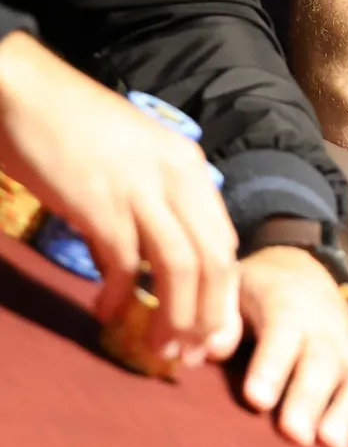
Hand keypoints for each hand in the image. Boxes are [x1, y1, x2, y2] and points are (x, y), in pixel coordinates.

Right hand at [0, 29, 238, 363]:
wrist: (24, 90)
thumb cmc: (73, 129)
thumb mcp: (133, 162)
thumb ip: (152, 206)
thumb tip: (152, 269)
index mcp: (190, 168)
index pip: (224, 243)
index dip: (222, 296)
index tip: (210, 335)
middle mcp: (177, 177)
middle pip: (214, 262)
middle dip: (207, 317)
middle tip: (188, 356)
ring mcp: (141, 188)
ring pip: (181, 269)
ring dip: (174, 318)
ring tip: (158, 350)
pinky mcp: (101, 202)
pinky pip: (123, 263)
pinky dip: (119, 295)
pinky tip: (107, 314)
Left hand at [238, 247, 347, 446]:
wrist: (300, 272)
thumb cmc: (257, 293)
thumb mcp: (232, 291)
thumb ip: (221, 320)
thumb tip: (206, 351)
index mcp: (287, 306)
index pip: (283, 332)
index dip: (271, 365)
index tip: (256, 399)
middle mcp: (325, 330)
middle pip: (322, 362)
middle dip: (309, 398)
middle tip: (295, 434)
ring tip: (335, 444)